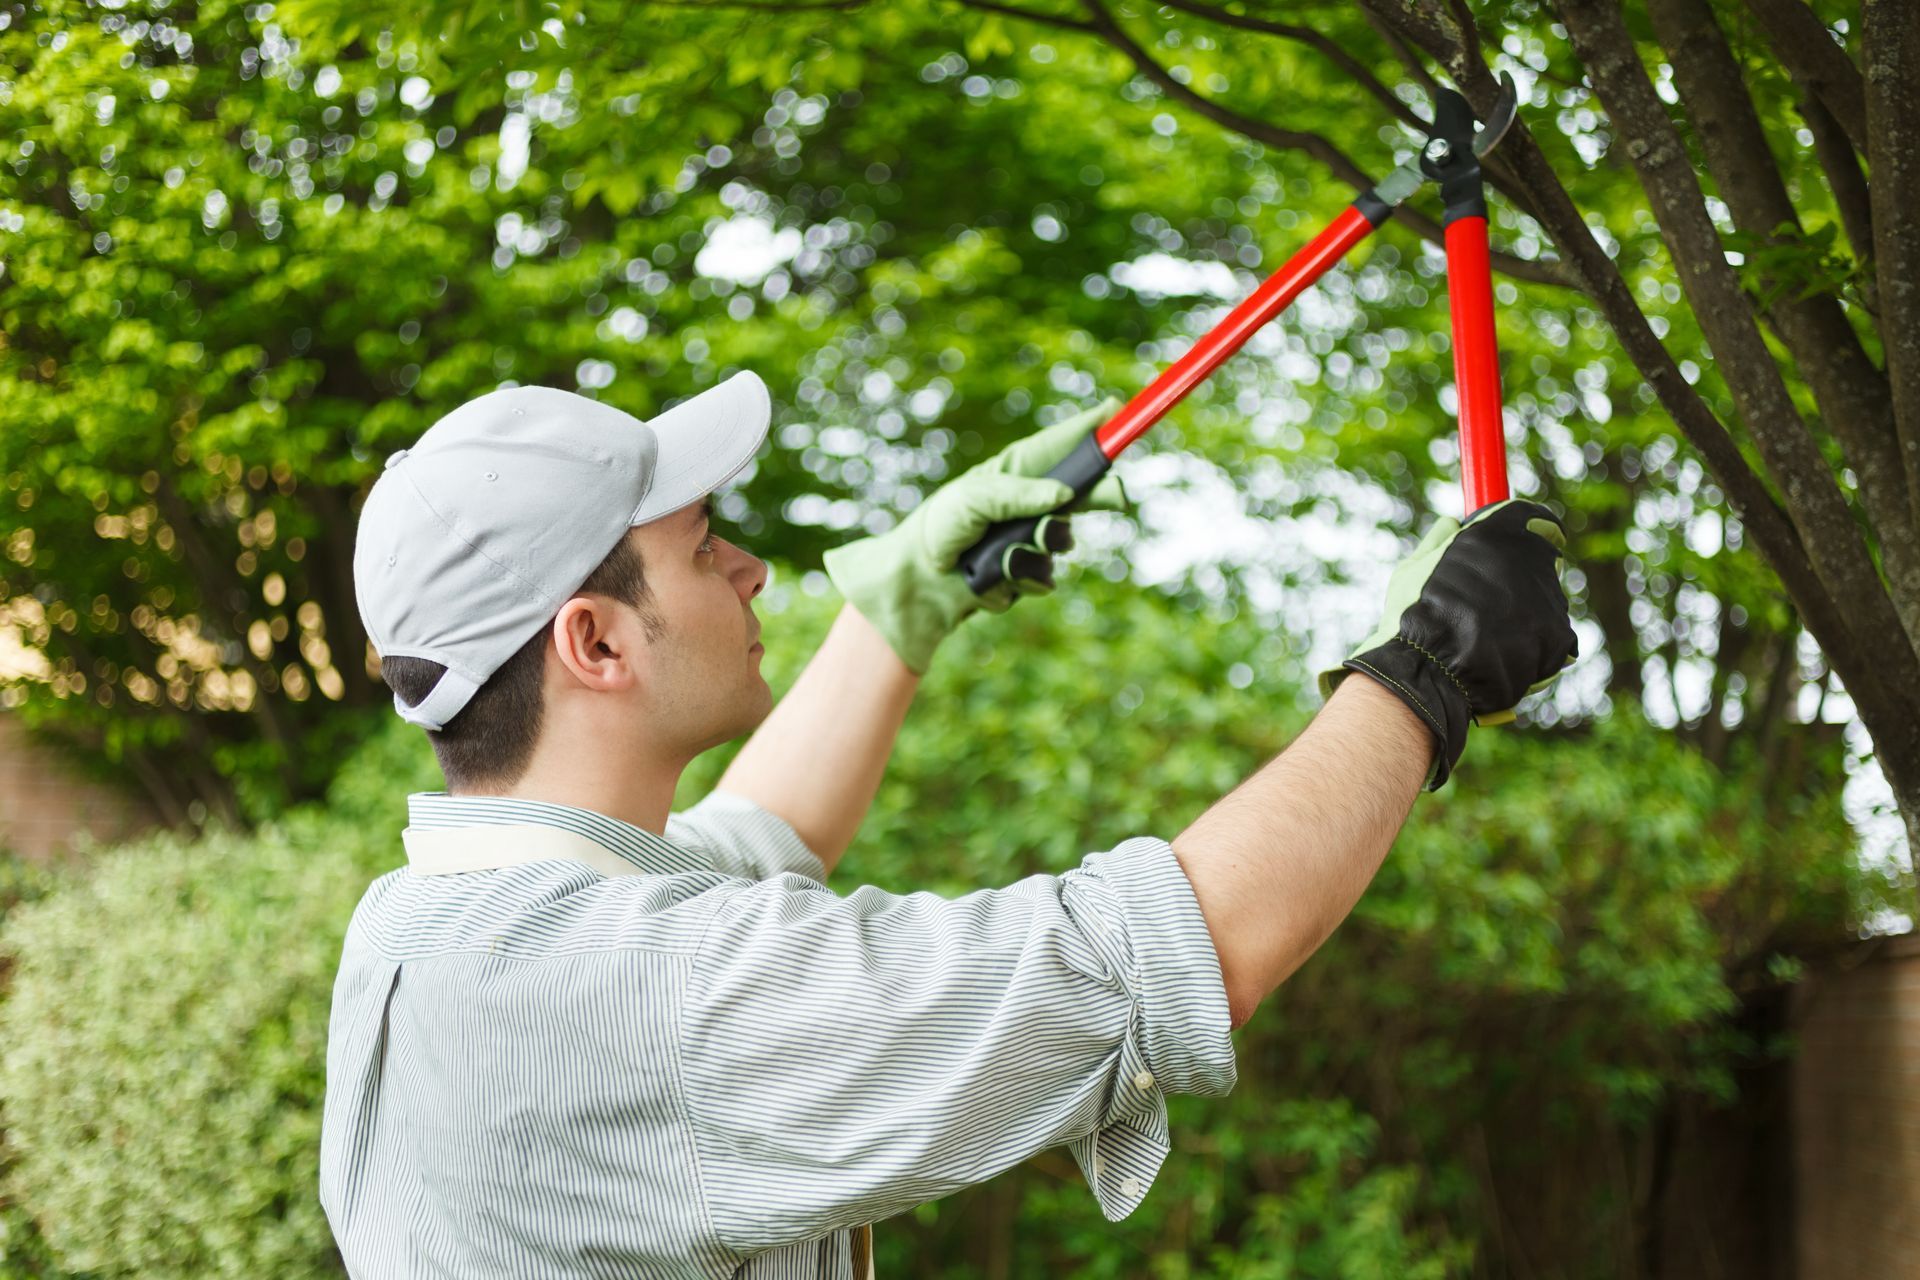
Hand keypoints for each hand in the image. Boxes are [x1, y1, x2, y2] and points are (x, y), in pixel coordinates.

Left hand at [823, 399, 1129, 673]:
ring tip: (997, 553)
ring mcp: (1033, 540)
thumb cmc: (941, 525)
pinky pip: (1043, 577)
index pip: (1061, 446)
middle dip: (1098, 494)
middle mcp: (1031, 504)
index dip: (1090, 429)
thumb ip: (1019, 494)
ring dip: (1033, 547)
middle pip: (1082, 494)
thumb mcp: (975, 498)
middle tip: (1115, 494)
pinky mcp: (1028, 574)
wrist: (920, 579)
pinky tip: (992, 576)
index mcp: (1017, 474)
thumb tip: (1063, 494)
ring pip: (1062, 542)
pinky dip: (1018, 578)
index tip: (1116, 411)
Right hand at [1319, 499, 1577, 789]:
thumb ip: (1439, 541)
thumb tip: (1451, 524)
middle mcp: (1528, 558)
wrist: (1427, 670)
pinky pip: (1556, 638)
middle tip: (1493, 605)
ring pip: (1548, 601)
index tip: (1526, 542)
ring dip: (1528, 615)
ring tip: (1489, 636)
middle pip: (1542, 562)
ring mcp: (1548, 596)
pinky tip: (1504, 655)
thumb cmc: (1410, 617)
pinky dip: (1535, 648)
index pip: (1533, 518)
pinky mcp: (1559, 634)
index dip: (1531, 530)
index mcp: (1494, 534)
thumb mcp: (1413, 568)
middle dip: (1523, 579)